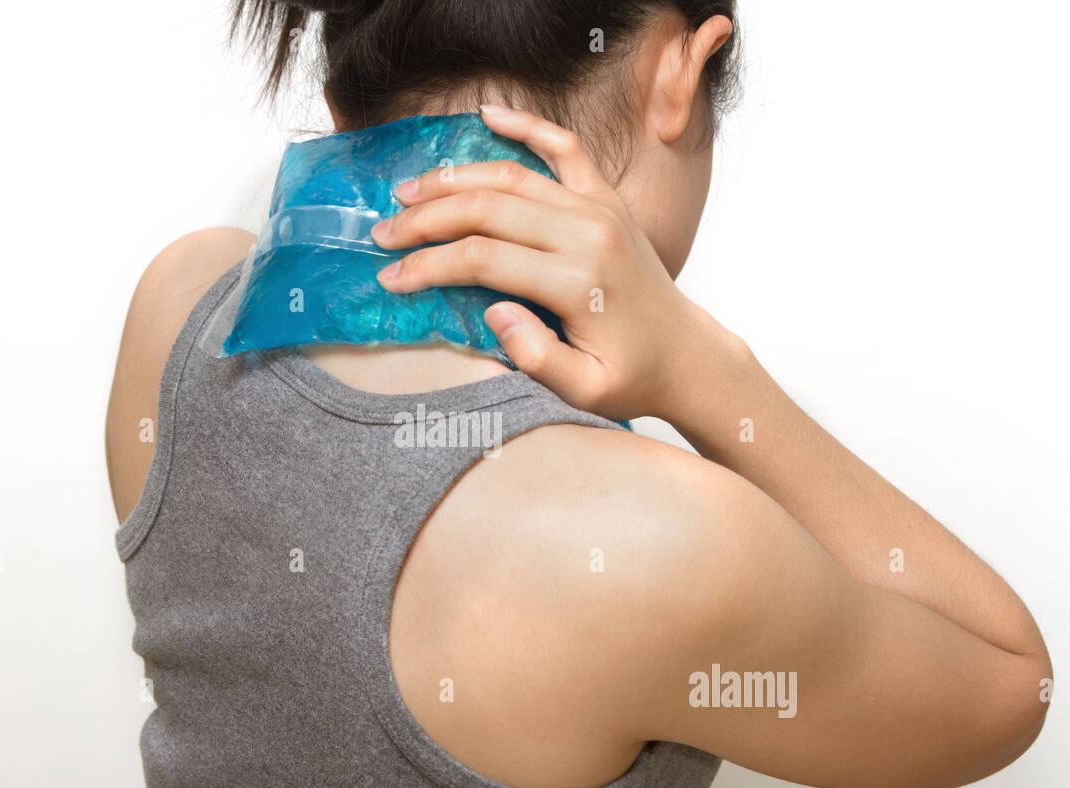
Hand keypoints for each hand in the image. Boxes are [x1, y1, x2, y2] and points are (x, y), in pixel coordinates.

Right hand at [370, 103, 734, 422]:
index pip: (483, 259)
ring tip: (407, 191)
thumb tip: (495, 313)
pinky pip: (565, 148)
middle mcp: (588, 234)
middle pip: (489, 209)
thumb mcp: (585, 391)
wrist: (686, 354)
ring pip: (513, 175)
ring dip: (454, 179)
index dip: (428, 265)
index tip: (390, 278)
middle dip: (426, 219)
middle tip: (383, 232)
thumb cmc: (631, 377)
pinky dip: (526, 127)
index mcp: (578, 282)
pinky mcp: (606, 199)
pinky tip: (488, 114)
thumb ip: (538, 358)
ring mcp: (599, 209)